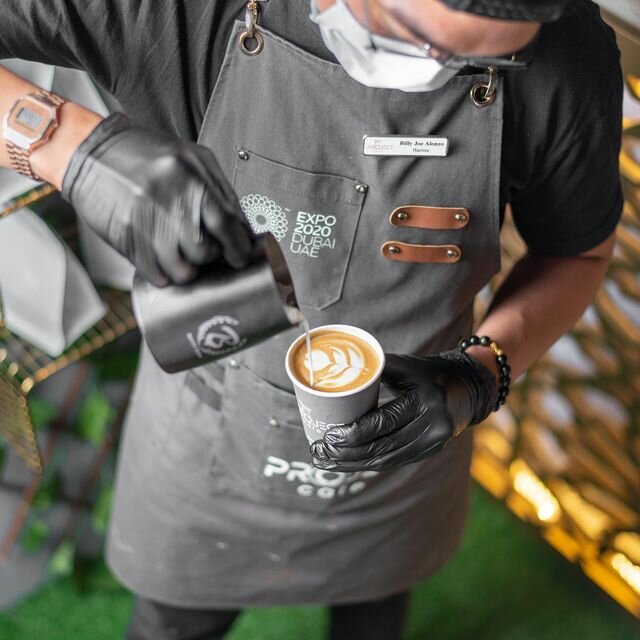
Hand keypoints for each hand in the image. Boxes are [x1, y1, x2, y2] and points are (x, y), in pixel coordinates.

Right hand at [61, 113, 252, 285]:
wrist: (91, 151)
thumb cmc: (146, 154)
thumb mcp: (192, 158)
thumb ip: (221, 191)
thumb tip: (243, 229)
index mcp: (189, 178)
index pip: (225, 224)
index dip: (238, 247)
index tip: (240, 257)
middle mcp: (168, 201)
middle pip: (204, 251)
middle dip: (210, 256)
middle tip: (205, 247)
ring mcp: (144, 222)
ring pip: (181, 269)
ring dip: (187, 269)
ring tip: (183, 255)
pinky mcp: (125, 238)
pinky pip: (154, 273)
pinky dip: (164, 274)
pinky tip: (163, 260)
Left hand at [311, 350, 497, 471]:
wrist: (467, 387)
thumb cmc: (428, 371)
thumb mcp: (405, 364)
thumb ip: (374, 367)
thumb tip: (336, 370)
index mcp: (425, 399)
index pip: (384, 422)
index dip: (354, 433)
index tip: (328, 435)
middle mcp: (432, 425)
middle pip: (382, 446)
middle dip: (346, 453)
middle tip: (319, 451)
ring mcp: (433, 442)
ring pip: (386, 460)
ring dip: (352, 463)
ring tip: (324, 461)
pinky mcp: (429, 451)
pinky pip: (394, 461)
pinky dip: (368, 462)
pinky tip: (346, 463)